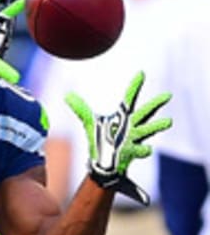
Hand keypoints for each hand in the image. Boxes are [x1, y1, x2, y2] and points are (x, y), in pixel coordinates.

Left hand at [66, 70, 171, 205]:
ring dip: (158, 125)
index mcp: (122, 117)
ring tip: (168, 121)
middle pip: (146, 112)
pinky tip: (146, 149)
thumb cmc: (101, 139)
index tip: (141, 73)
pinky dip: (144, 149)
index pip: (129, 98)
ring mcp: (135, 138)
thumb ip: (80, 109)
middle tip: (167, 95)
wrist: (105, 161)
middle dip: (155, 104)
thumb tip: (67, 95)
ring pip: (149, 130)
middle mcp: (132, 125)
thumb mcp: (89, 122)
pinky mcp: (134, 152)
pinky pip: (142, 150)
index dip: (134, 86)